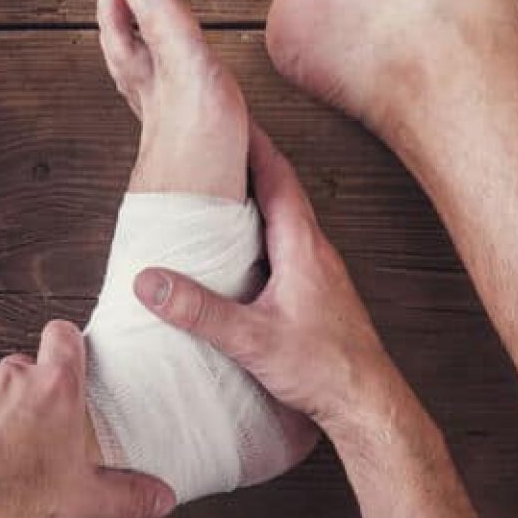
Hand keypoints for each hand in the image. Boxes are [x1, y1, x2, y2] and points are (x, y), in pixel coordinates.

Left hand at [0, 319, 175, 517]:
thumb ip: (130, 494)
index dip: (61, 346)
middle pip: (17, 370)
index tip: (60, 360)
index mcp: (55, 390)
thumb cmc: (25, 510)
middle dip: (19, 397)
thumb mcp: (87, 500)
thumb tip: (164, 499)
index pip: (62, 337)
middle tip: (20, 438)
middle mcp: (10, 377)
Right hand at [136, 126, 406, 437]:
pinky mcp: (317, 292)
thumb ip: (200, 311)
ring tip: (221, 187)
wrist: (368, 404)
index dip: (253, 142)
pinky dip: (262, 230)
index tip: (229, 113)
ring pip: (285, 218)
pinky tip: (241, 249)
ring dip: (256, 196)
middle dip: (249, 161)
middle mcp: (315, 250)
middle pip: (280, 189)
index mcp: (302, 246)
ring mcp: (319, 271)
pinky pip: (287, 245)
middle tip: (216, 141)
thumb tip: (150, 282)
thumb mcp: (252, 340)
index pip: (277, 176)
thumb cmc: (323, 369)